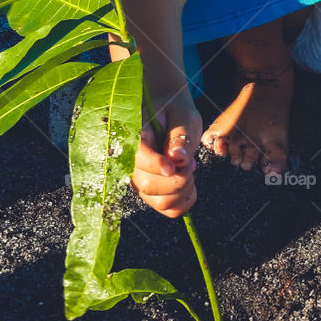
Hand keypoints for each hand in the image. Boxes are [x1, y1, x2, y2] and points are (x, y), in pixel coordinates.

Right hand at [130, 97, 202, 217]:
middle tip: (189, 163)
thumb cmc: (175, 112)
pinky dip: (184, 200)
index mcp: (134, 137)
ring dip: (183, 189)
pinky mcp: (150, 192)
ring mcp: (139, 180)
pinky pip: (168, 208)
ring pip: (160, 201)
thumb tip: (177, 157)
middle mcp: (131, 163)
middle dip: (178, 179)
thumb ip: (180, 135)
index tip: (172, 167)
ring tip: (188, 168)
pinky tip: (188, 181)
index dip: (155, 165)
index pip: (137, 157)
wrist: (169, 114)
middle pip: (148, 185)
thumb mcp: (183, 115)